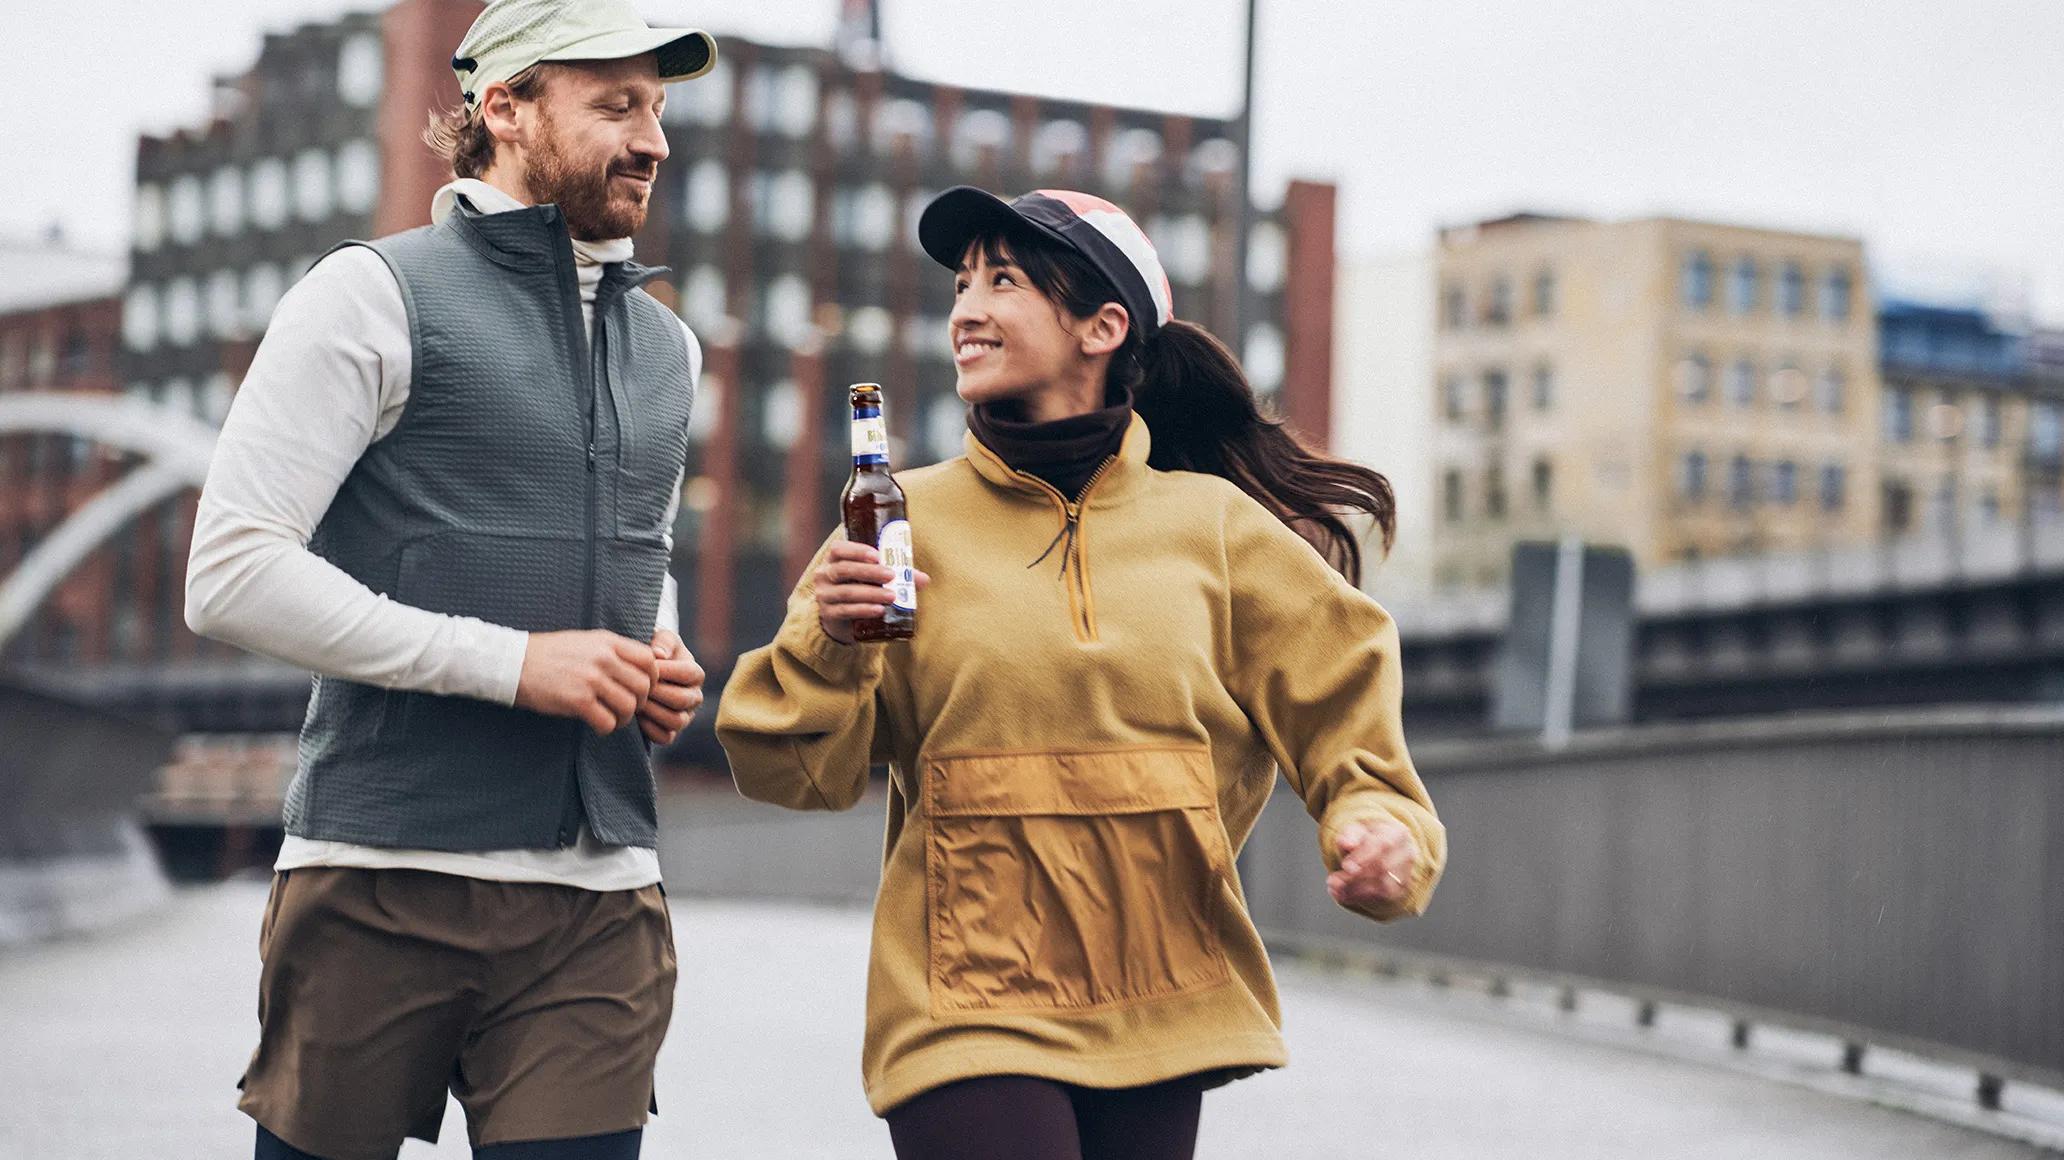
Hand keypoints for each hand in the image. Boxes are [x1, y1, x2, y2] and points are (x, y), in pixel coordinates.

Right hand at [514, 630, 658, 735]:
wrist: (512, 663)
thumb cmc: (549, 654)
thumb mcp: (585, 640)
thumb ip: (612, 650)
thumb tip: (639, 666)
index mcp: (608, 642)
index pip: (649, 660)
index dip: (651, 678)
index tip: (641, 688)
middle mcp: (603, 658)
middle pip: (644, 686)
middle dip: (640, 702)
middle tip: (626, 708)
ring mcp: (591, 679)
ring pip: (629, 706)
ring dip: (624, 718)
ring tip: (612, 719)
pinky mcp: (578, 700)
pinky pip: (607, 721)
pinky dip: (607, 728)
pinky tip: (598, 725)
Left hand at [637, 629, 705, 745]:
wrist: (638, 670)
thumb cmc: (651, 650)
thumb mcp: (659, 638)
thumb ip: (662, 641)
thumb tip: (659, 654)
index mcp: (695, 673)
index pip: (689, 673)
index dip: (667, 670)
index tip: (646, 666)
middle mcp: (694, 696)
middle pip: (682, 700)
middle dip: (657, 693)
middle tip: (637, 686)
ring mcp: (685, 716)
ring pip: (676, 721)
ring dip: (653, 712)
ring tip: (636, 701)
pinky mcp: (671, 731)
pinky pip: (665, 737)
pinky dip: (650, 729)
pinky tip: (637, 716)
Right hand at [814, 541, 930, 644]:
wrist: (842, 619)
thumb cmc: (861, 588)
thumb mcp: (876, 578)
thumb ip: (898, 575)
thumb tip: (924, 579)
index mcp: (833, 559)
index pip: (838, 549)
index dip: (857, 551)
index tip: (877, 555)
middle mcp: (824, 575)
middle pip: (843, 569)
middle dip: (869, 572)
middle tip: (892, 575)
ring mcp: (824, 595)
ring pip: (846, 592)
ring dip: (871, 593)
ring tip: (892, 596)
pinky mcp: (828, 614)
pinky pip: (845, 611)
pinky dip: (863, 609)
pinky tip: (879, 610)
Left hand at [1327, 819, 1417, 909]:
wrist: (1379, 850)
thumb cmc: (1365, 838)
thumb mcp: (1355, 830)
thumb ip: (1350, 834)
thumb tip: (1346, 843)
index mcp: (1398, 832)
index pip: (1383, 845)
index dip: (1363, 857)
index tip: (1345, 866)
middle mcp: (1407, 853)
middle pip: (1383, 867)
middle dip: (1355, 877)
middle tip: (1333, 881)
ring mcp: (1406, 873)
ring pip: (1383, 886)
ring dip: (1355, 890)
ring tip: (1334, 889)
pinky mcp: (1400, 890)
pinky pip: (1380, 897)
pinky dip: (1359, 897)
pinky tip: (1342, 896)